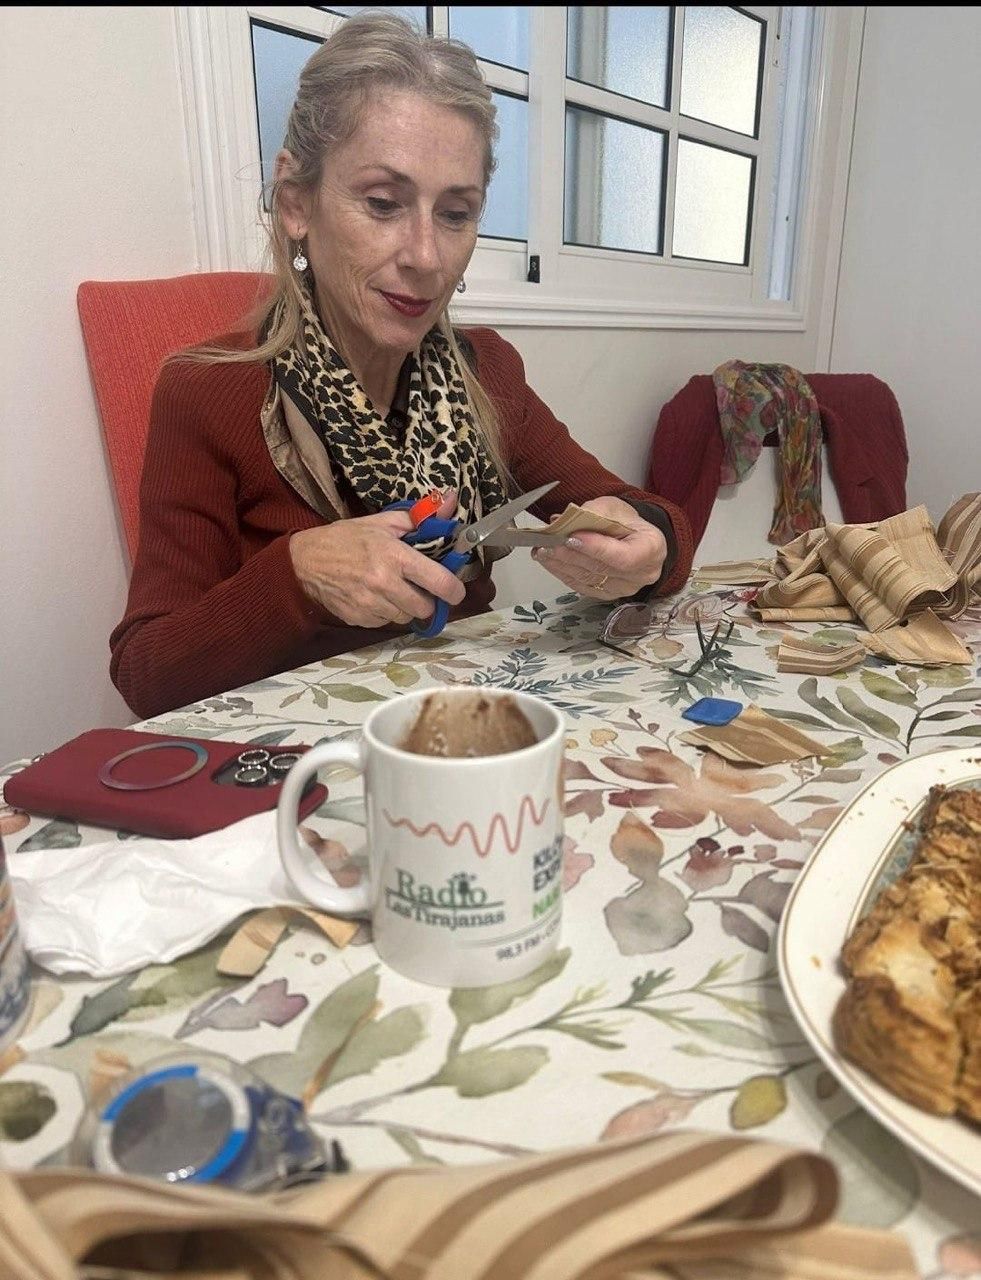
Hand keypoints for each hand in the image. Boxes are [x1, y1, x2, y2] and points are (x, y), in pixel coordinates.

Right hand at [289, 492, 465, 627]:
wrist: (305, 560)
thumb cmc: (346, 538)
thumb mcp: (382, 522)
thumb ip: (419, 517)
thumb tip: (450, 500)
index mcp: (395, 556)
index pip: (439, 581)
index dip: (454, 590)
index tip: (455, 591)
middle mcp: (384, 583)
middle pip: (424, 607)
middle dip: (426, 600)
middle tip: (417, 588)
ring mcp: (370, 604)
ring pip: (404, 617)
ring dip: (404, 607)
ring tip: (392, 590)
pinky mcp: (358, 618)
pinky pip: (384, 623)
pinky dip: (384, 614)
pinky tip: (374, 597)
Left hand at [531, 496, 666, 600]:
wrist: (633, 538)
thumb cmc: (627, 522)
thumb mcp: (615, 507)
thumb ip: (594, 512)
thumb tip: (568, 519)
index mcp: (652, 549)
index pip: (623, 556)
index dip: (596, 549)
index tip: (572, 537)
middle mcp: (643, 574)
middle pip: (601, 569)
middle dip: (571, 555)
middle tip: (548, 542)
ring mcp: (624, 588)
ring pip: (588, 579)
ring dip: (561, 565)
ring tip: (542, 550)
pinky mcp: (607, 595)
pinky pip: (582, 586)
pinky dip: (562, 573)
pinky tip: (549, 561)